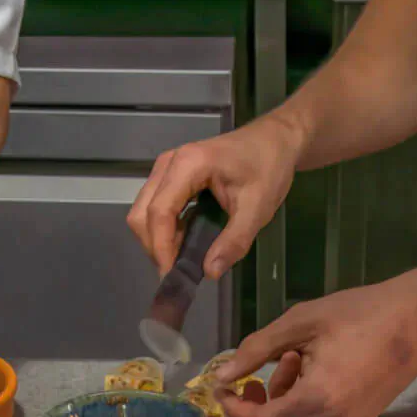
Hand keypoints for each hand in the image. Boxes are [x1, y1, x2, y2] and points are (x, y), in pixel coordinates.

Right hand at [127, 115, 306, 278]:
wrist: (274, 140)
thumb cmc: (268, 167)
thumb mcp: (257, 209)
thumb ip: (234, 241)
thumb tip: (210, 272)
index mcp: (188, 164)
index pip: (160, 212)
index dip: (161, 248)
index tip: (172, 276)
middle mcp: (169, 163)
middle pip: (142, 213)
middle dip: (155, 247)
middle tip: (178, 272)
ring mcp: (167, 168)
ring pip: (144, 211)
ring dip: (157, 239)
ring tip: (182, 260)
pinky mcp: (170, 175)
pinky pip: (155, 206)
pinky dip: (163, 229)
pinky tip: (183, 243)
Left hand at [212, 265, 416, 416]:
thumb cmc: (360, 313)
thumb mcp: (301, 322)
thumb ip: (256, 349)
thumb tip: (221, 375)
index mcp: (318, 399)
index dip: (236, 408)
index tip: (223, 388)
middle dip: (264, 400)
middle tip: (263, 368)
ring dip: (288, 396)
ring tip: (296, 357)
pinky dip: (310, 397)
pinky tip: (318, 365)